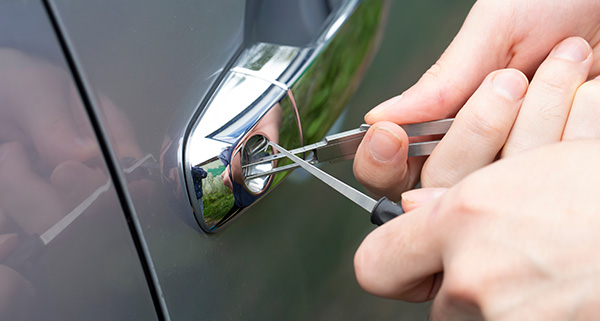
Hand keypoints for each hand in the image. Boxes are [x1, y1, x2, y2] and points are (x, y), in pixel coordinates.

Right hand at [354, 0, 599, 198]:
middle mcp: (483, 148)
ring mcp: (525, 163)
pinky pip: (553, 174)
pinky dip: (572, 124)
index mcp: (449, 116)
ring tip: (563, 64)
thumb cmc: (565, 0)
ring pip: (501, 181)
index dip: (380, 161)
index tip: (388, 136)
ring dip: (535, 115)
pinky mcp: (565, 170)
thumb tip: (380, 115)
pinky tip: (585, 90)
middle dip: (475, 131)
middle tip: (510, 82)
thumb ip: (441, 78)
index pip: (395, 164)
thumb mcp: (496, 27)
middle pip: (442, 186)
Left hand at [354, 141, 599, 319]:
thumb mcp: (527, 170)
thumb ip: (455, 204)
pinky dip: (528, 310)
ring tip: (544, 269)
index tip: (403, 258)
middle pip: (433, 302)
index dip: (390, 261)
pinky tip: (560, 286)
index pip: (374, 266)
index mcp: (462, 222)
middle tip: (505, 260)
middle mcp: (473, 281)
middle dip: (459, 284)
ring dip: (496, 303)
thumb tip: (412, 212)